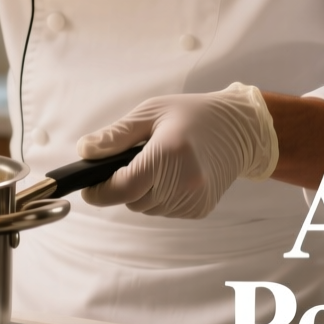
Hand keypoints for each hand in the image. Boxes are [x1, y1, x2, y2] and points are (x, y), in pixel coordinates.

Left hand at [76, 84, 278, 218]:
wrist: (239, 128)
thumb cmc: (192, 114)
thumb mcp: (150, 113)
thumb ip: (115, 135)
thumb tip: (84, 152)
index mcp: (169, 153)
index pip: (123, 187)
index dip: (100, 191)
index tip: (88, 187)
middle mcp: (185, 181)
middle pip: (133, 200)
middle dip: (125, 185)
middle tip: (136, 160)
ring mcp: (195, 198)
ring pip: (148, 208)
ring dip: (144, 192)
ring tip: (160, 164)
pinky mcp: (201, 209)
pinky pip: (165, 210)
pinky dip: (162, 197)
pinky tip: (174, 175)